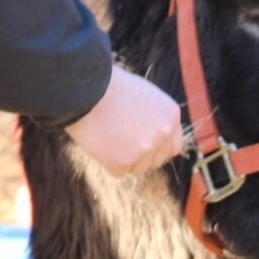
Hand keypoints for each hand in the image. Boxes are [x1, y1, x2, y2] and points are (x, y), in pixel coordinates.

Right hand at [63, 65, 182, 176]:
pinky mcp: (123, 162)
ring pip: (137, 168)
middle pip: (155, 160)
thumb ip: (154, 117)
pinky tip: (100, 142)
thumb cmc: (109, 86)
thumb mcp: (142, 95)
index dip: (157, 148)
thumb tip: (152, 135)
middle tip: (119, 140)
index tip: (143, 146)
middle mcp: (163, 134)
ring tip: (107, 136)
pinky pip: (118, 171)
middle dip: (140, 155)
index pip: (172, 147)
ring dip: (123, 158)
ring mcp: (144, 149)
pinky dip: (107, 161)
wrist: (86, 89)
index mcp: (170, 115)